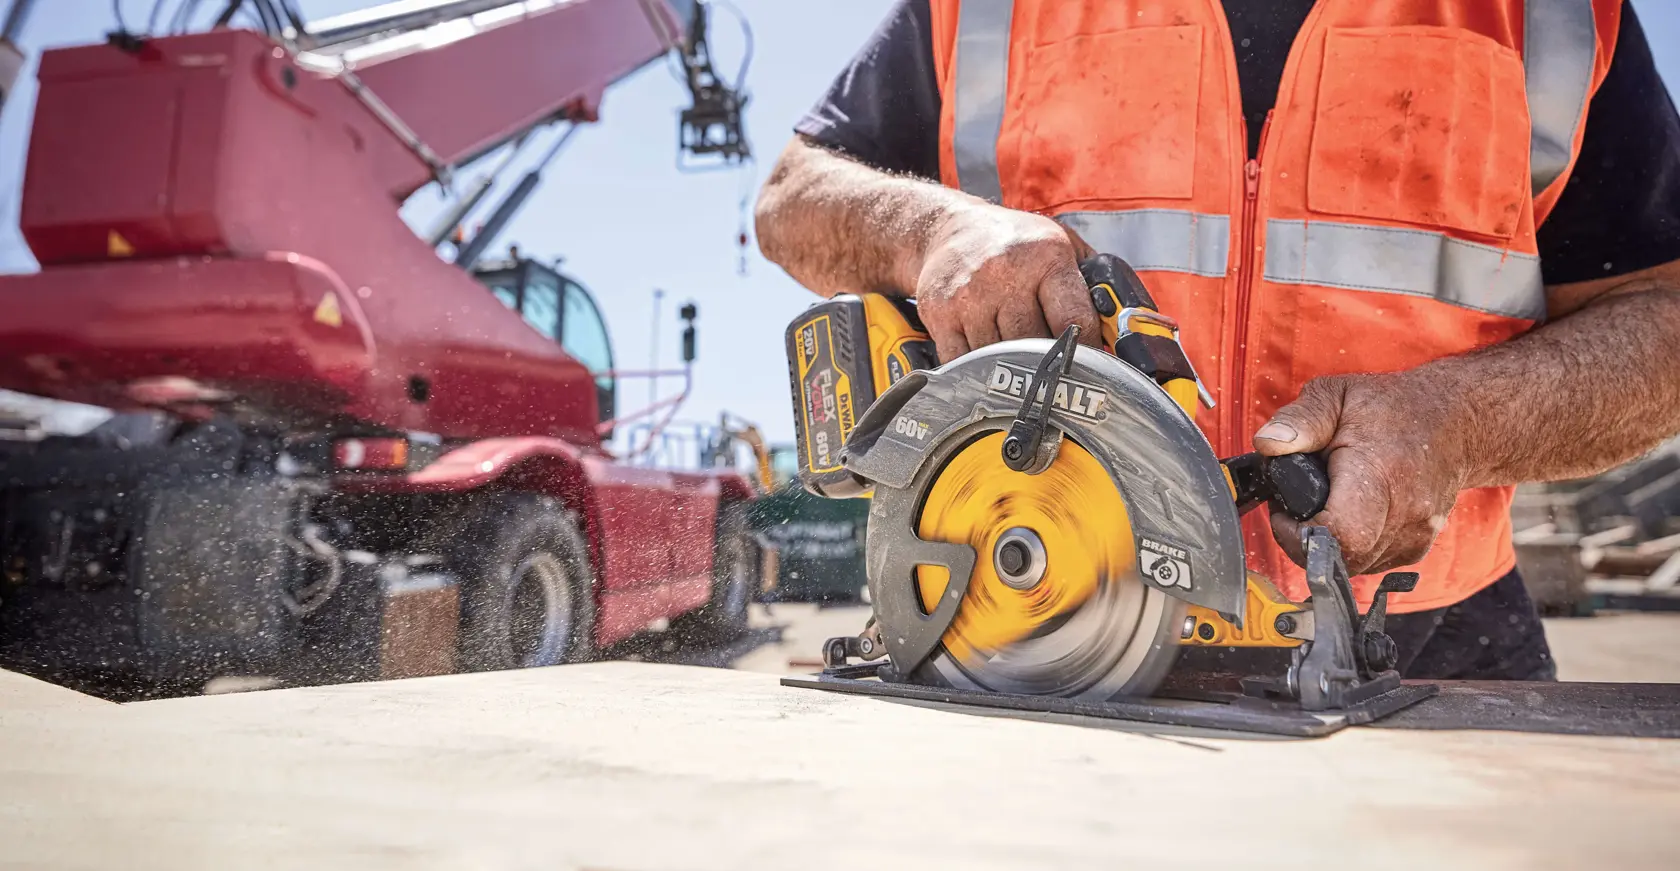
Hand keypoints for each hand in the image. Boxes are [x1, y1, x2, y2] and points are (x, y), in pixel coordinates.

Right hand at [914, 202, 1099, 361]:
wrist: (947, 228)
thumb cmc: (1013, 242)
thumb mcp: (1059, 243)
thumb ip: (1091, 279)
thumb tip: (1124, 326)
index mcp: (1046, 257)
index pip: (1074, 320)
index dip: (1087, 351)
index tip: (1092, 368)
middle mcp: (1006, 274)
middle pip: (1034, 345)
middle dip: (1046, 363)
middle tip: (1054, 375)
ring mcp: (969, 295)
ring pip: (998, 358)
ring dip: (1009, 368)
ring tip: (1017, 365)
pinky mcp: (940, 312)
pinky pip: (963, 361)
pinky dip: (976, 370)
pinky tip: (984, 363)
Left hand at [1252, 372, 1470, 575]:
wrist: (1456, 422)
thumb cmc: (1393, 408)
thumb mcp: (1336, 396)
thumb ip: (1299, 419)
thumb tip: (1268, 443)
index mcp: (1381, 476)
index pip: (1338, 535)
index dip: (1297, 533)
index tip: (1283, 510)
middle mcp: (1406, 514)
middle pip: (1340, 558)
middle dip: (1303, 540)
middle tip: (1295, 507)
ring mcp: (1416, 536)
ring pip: (1352, 566)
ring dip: (1325, 544)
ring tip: (1322, 505)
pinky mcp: (1416, 549)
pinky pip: (1369, 563)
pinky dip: (1349, 547)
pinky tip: (1346, 515)